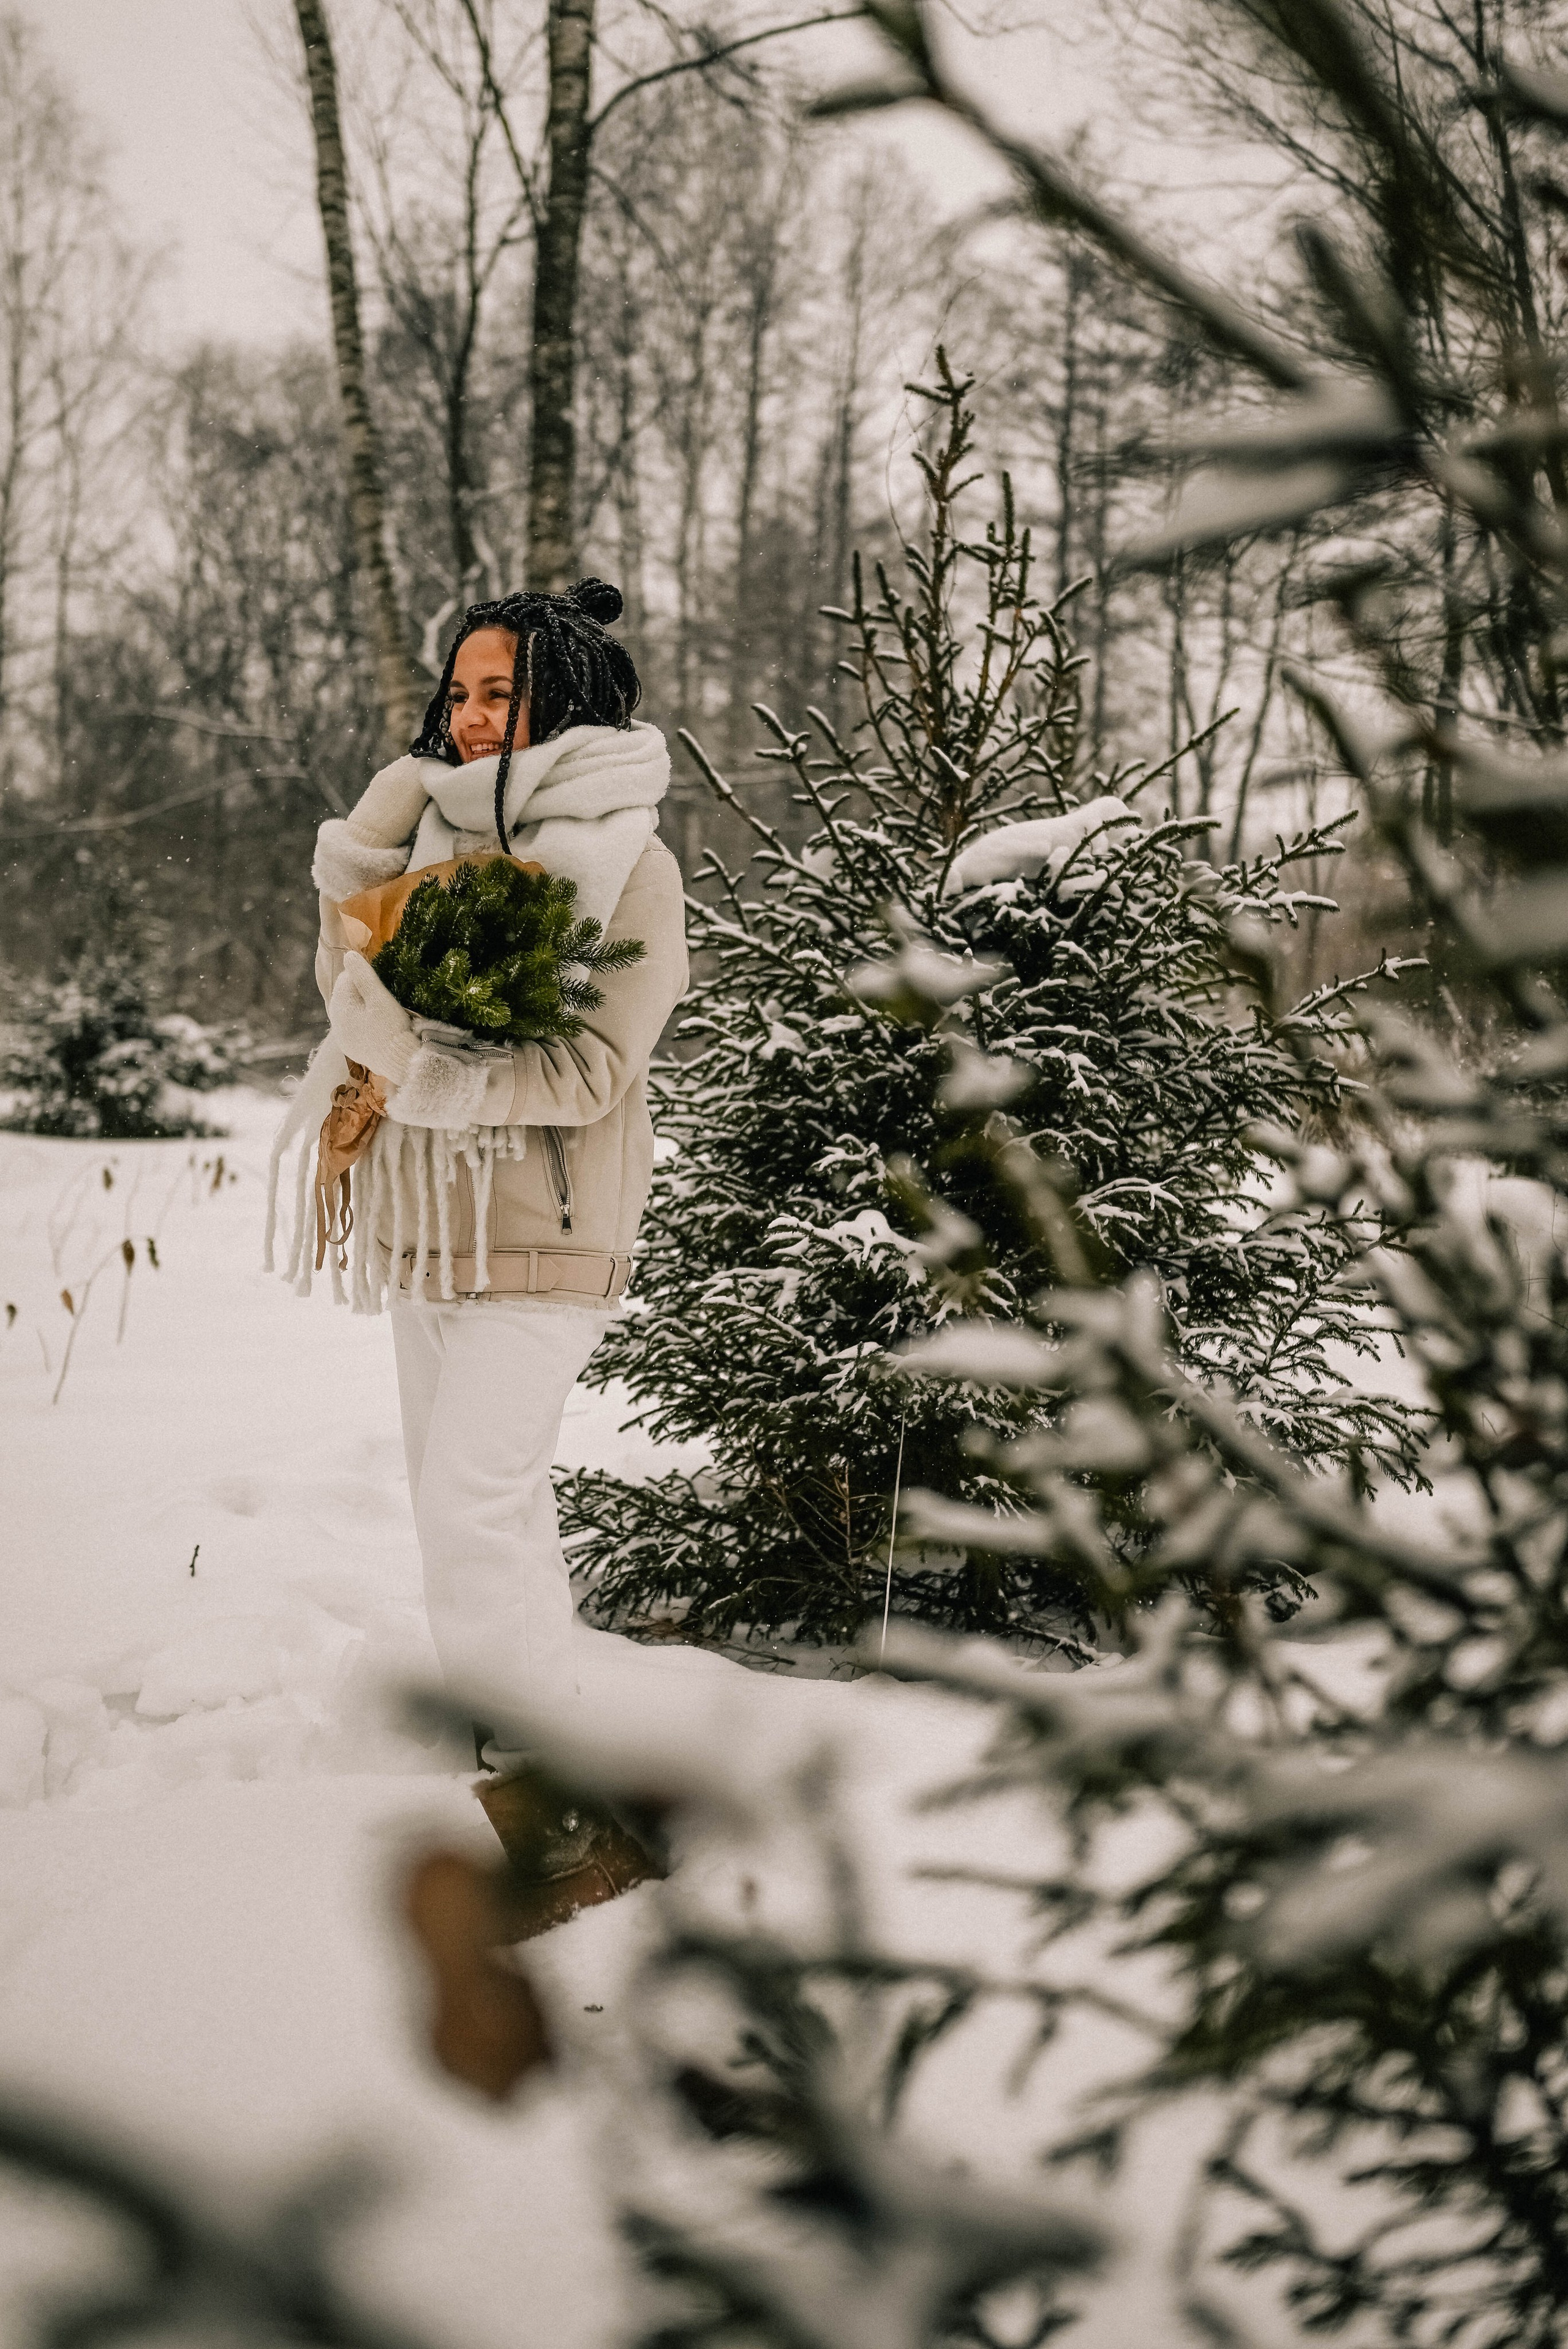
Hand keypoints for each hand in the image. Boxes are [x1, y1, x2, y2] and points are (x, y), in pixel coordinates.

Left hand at [329, 952, 416, 1086]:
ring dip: (360, 1006)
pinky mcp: (352, 1049)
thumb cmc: (392, 1028)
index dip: (361, 974)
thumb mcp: (379, 998)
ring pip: (348, 1012)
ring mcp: (343, 1038)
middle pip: (345, 997)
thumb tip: (348, 955)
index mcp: (340, 1008)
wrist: (401, 1062)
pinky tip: (375, 1024)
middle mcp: (336, 1023)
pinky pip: (353, 1028)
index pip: (344, 980)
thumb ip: (363, 976)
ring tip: (380, 1008)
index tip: (379, 977)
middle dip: (359, 990)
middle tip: (381, 992)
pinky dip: (361, 1022)